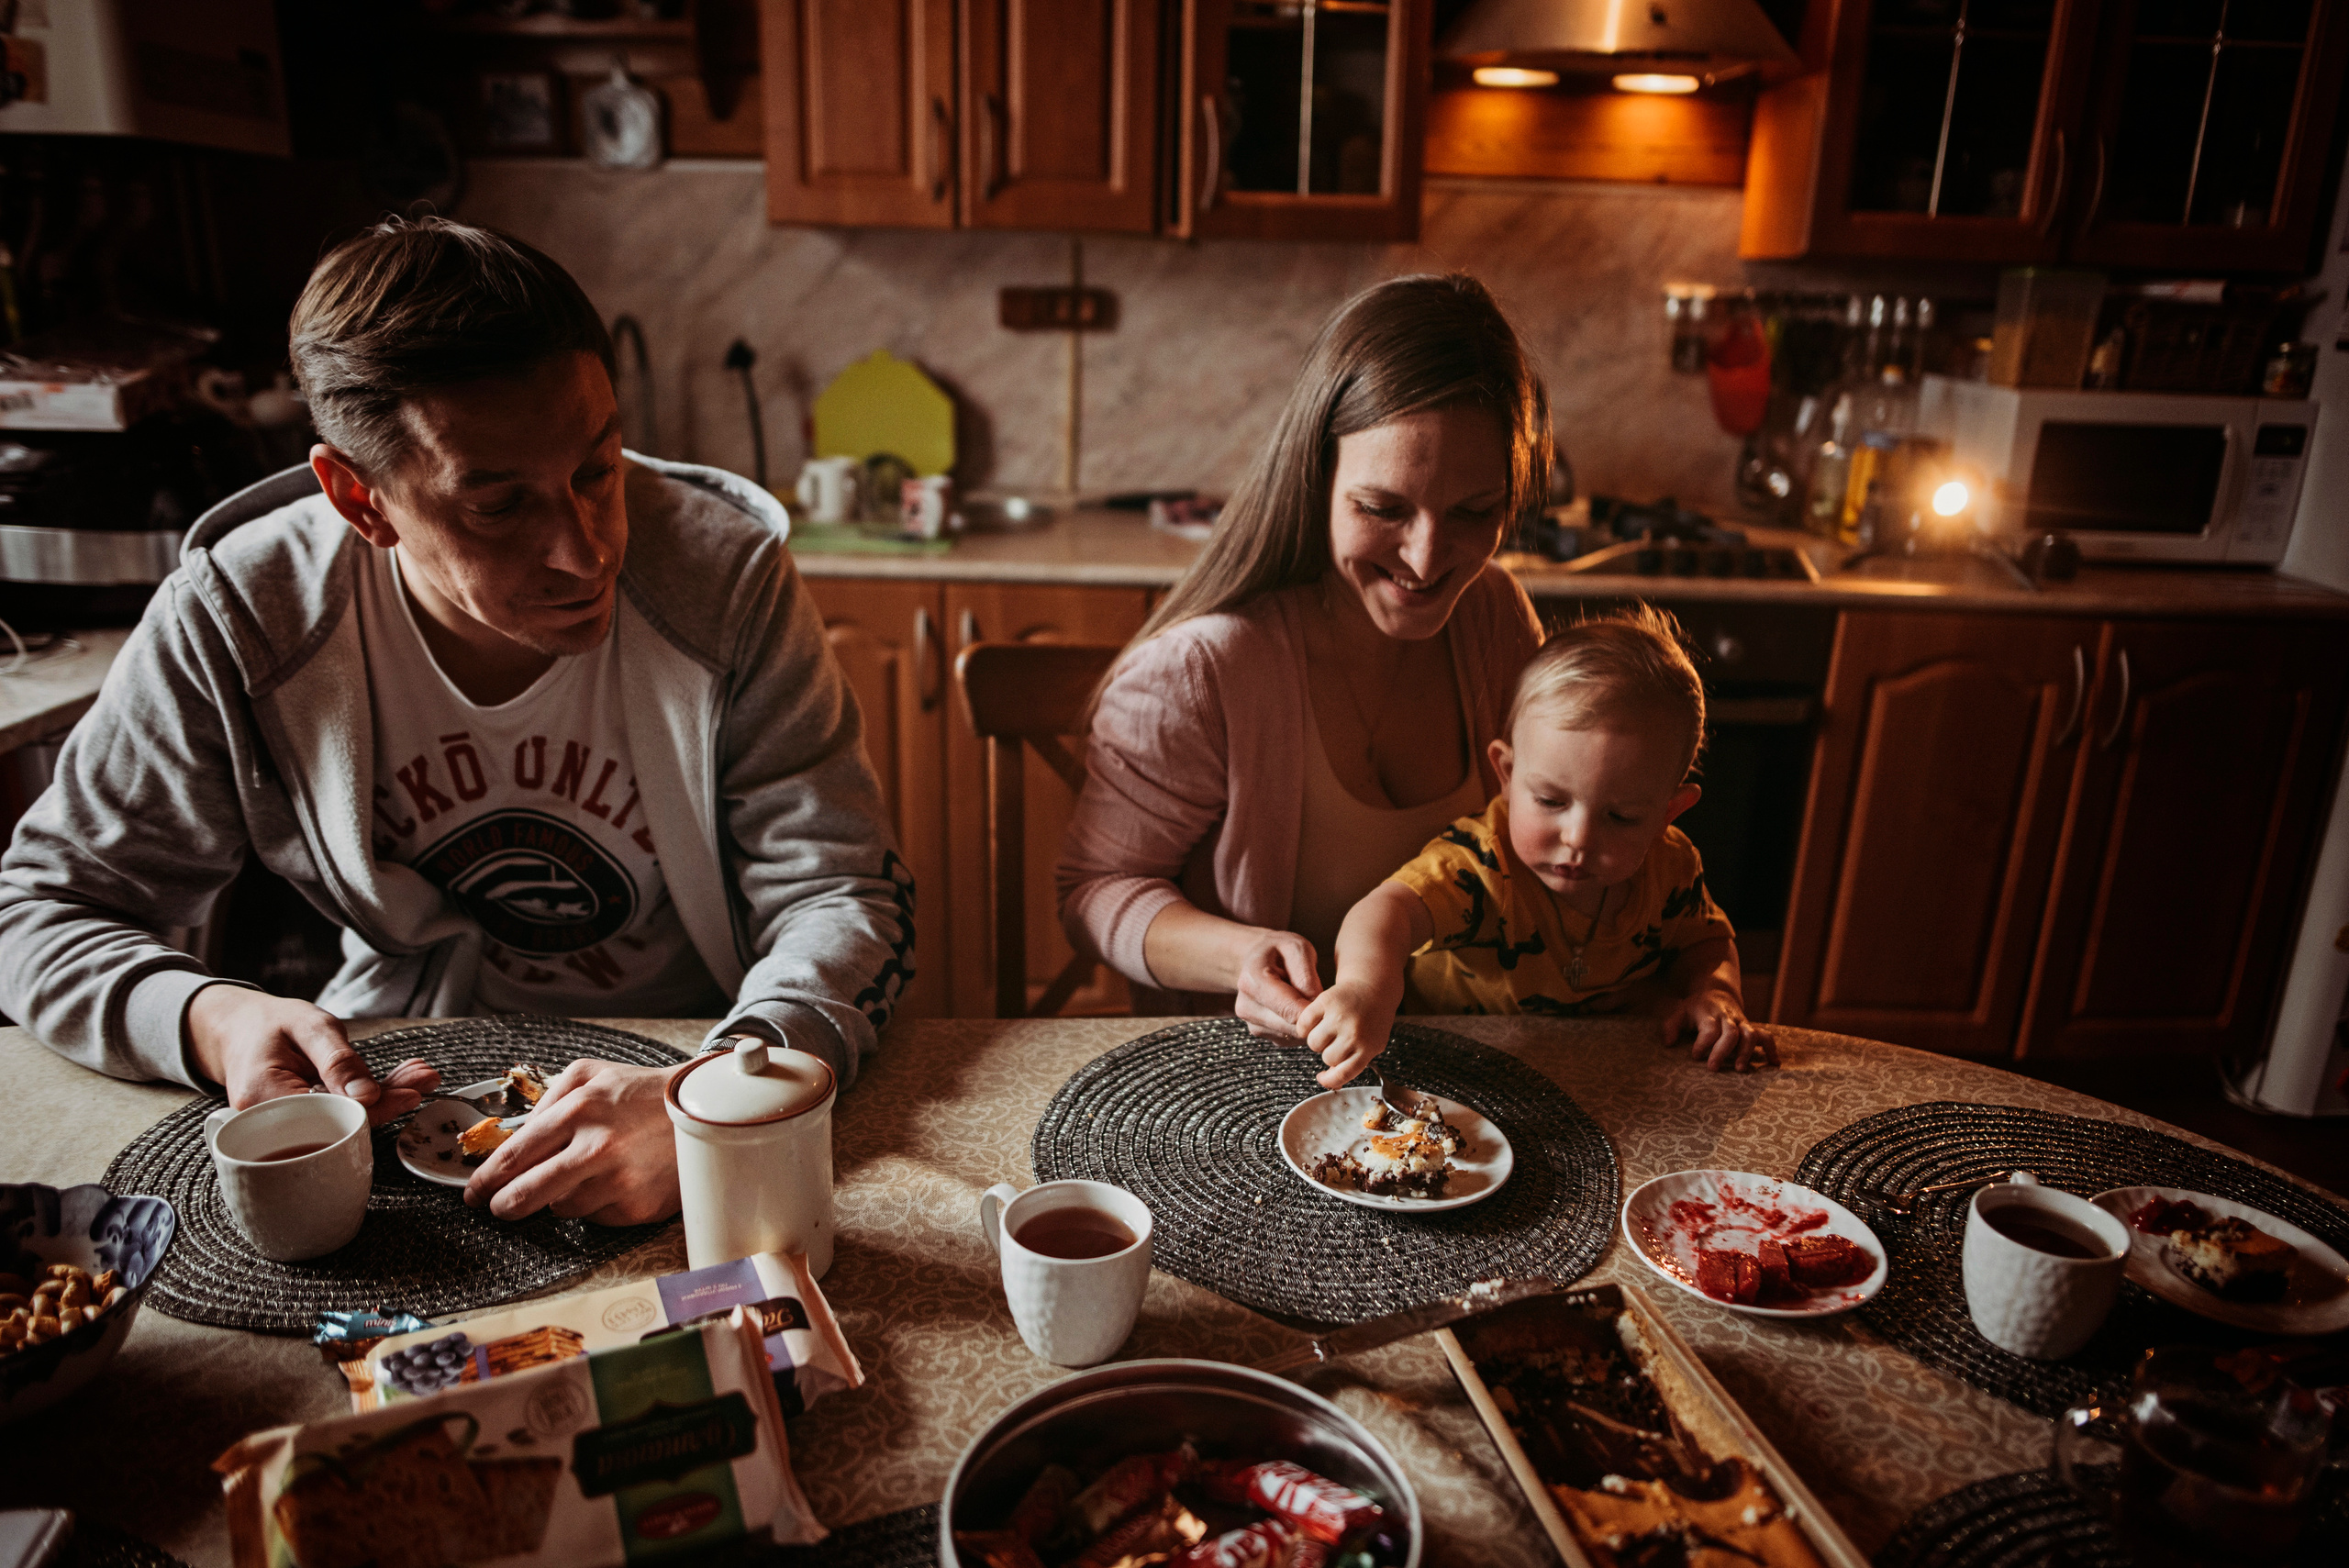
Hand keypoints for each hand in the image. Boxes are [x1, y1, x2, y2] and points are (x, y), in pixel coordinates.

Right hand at [186, 985, 438, 1123]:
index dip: (373, 1109)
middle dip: (387, 1103)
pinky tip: (400, 1082)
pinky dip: (370, 1098)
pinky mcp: (298, 1124)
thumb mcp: (308, 1028)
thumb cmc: (270, 1024)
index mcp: (264, 1098)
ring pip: (344, 1121)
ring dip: (385, 1099)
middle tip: (426, 1080)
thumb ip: (337, 1060)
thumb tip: (367, 1096)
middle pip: (340, 1123)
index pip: (329, 1115)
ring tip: (421, 1076)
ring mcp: (282, 1129)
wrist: (237, 1030)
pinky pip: (338, 1115)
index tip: (411, 1094)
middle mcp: (269, 1124)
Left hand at [464, 1057, 683, 1225]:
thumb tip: (509, 1140)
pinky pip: (594, 1217)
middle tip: (498, 1207)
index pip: (514, 1157)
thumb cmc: (639, 1093)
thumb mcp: (589, 1075)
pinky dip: (594, 1204)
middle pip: (524, 1196)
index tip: (474, 1194)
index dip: (485, 1181)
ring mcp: (617, 1182)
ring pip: (559, 1209)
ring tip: (585, 1175)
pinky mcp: (635, 1207)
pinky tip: (613, 1182)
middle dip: (503, 1205)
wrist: (704, 1112)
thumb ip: (545, 1101)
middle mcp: (596, 1148)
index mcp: (578, 1110)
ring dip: (559, 1198)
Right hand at [1231, 929, 1322, 1041]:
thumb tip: (1314, 1005)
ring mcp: (1251, 1022)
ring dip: (1305, 1022)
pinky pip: (1289, 1038)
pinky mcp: (1260, 1032)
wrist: (1256, 958)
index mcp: (1253, 981)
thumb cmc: (1279, 951)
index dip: (1313, 1009)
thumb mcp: (1297, 948)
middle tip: (1321, 999)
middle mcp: (1246, 1006)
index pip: (1289, 1009)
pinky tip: (1296, 1007)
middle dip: (1311, 1016)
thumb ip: (1307, 976)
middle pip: (1291, 1026)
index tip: (1327, 1001)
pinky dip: (1298, 1026)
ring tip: (1305, 998)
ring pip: (1292, 1035)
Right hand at [1296, 980, 1394, 1088]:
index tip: (1322, 1077)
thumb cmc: (1372, 1020)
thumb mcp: (1372, 1044)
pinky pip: (1304, 1024)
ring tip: (1326, 1030)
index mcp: (1368, 1047)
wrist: (1374, 988)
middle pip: (1327, 1058)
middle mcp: (1354, 1033)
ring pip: (1314, 1043)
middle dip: (1329, 1051)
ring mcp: (1339, 1016)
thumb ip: (1353, 1062)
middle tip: (1335, 1040)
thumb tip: (1329, 1080)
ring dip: (1317, 1039)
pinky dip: (1306, 1025)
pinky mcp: (1326, 1001)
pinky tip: (1315, 1022)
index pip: (1343, 1074)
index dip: (1329, 1080)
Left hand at [1663, 989, 1777, 1072]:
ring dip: (1746, 1052)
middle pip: (1731, 1033)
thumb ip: (1671, 1026)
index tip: (1695, 1056)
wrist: (1717, 991)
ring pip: (1750, 1035)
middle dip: (1723, 1051)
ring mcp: (1742, 1022)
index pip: (1709, 1028)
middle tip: (1713, 1068)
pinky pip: (1766, 1036)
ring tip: (1738, 1069)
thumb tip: (1667, 1043)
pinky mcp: (1751, 1027)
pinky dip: (1771, 1049)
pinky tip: (1774, 1063)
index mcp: (1709, 1014)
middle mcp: (1728, 1018)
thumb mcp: (1680, 1011)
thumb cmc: (1696, 1007)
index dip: (1703, 1043)